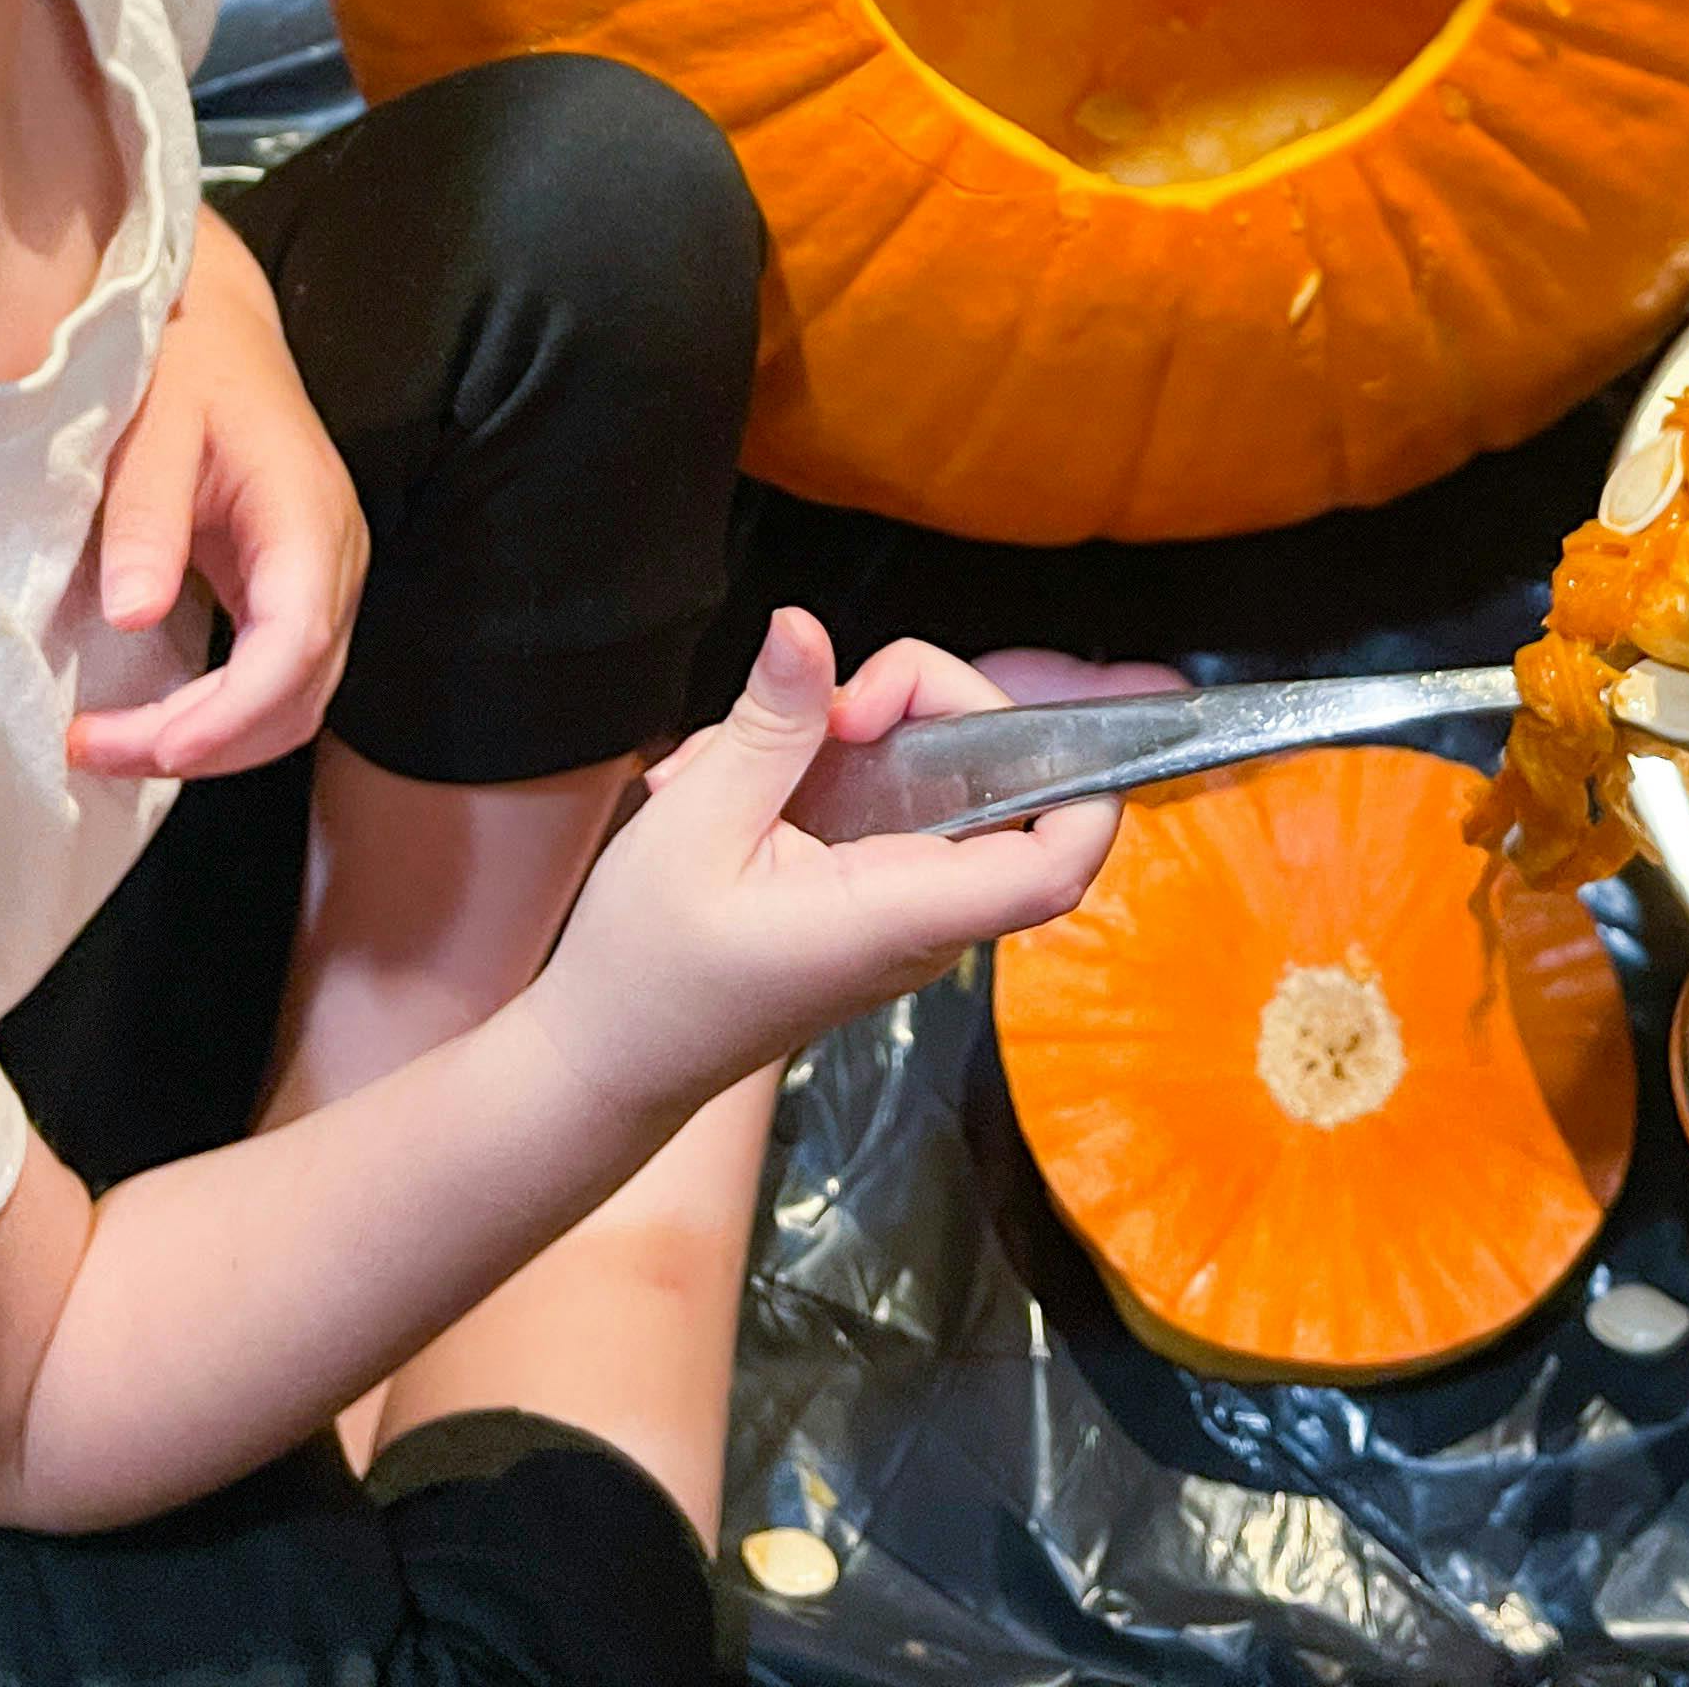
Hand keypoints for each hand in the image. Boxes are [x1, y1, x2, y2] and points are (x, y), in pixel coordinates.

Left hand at [72, 217, 366, 780]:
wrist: (218, 329)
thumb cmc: (181, 367)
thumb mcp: (149, 430)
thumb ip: (145, 519)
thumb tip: (132, 616)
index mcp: (306, 513)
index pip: (294, 643)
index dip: (227, 713)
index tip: (142, 742)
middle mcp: (335, 556)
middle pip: (299, 695)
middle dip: (204, 745)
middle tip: (93, 750)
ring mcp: (326, 578)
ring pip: (296, 703)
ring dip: (213, 744)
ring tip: (111, 746)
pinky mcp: (299, 590)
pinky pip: (280, 682)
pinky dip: (223, 719)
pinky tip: (154, 722)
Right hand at [534, 614, 1169, 1116]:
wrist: (607, 1060)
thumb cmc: (645, 970)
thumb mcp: (694, 826)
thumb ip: (768, 727)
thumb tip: (807, 628)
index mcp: (901, 913)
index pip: (1054, 865)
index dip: (1081, 784)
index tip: (1008, 711)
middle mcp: (922, 919)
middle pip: (1000, 786)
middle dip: (923, 707)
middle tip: (827, 706)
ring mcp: (900, 912)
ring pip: (930, 783)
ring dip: (845, 739)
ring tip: (731, 755)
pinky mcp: (867, 899)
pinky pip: (882, 806)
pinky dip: (818, 773)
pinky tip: (729, 781)